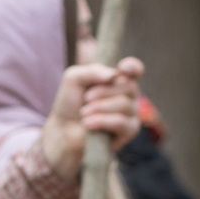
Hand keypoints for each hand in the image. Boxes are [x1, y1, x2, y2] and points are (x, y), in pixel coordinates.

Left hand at [39, 58, 145, 175]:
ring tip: (83, 113)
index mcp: (118, 80)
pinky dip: (102, 121)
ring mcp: (131, 113)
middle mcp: (129, 95)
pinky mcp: (129, 131)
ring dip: (99, 107)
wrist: (64, 130)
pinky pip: (121, 122)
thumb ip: (92, 71)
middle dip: (104, 91)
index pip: (135, 69)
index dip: (133, 67)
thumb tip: (113, 75)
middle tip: (86, 98)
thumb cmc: (71, 103)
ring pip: (124, 104)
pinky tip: (87, 124)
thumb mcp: (74, 79)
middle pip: (129, 86)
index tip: (122, 68)